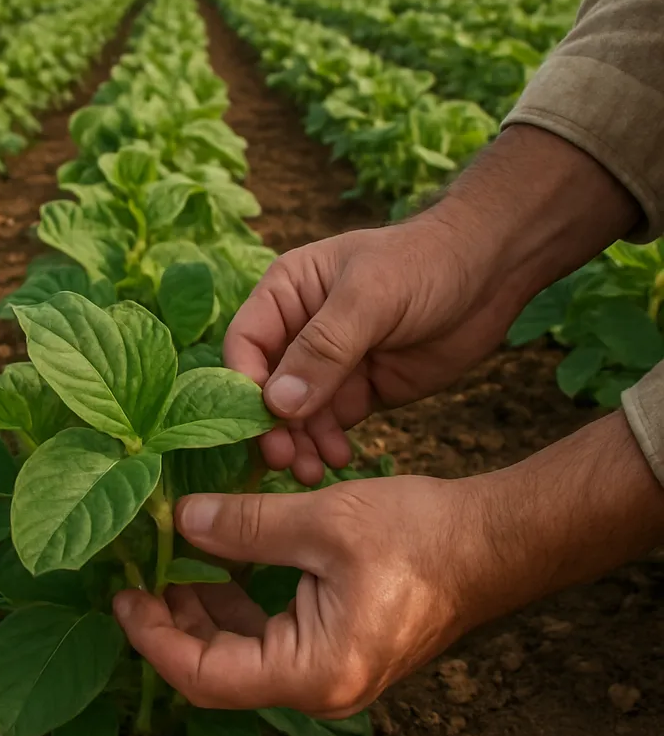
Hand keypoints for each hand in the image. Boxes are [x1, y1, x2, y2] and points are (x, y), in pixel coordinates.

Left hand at [117, 474, 478, 717]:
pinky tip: (222, 567)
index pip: (205, 676)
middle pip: (219, 672)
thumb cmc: (419, 535)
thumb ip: (245, 526)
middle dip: (173, 623)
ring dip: (205, 613)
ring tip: (172, 564)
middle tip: (139, 575)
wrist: (492, 543)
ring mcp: (332, 672)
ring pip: (244, 655)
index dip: (154, 638)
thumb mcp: (321, 521)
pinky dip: (239, 607)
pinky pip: (272, 639)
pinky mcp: (340, 648)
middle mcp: (320, 687)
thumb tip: (181, 520)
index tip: (123, 597)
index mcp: (313, 671)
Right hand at [228, 218, 515, 482]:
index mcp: (286, 294)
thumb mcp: (371, 298)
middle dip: (271, 426)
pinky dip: (328, 445)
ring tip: (311, 471)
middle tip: (284, 459)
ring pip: (296, 414)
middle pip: (265, 387)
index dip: (244, 386)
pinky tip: (341, 458)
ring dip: (298, 443)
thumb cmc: (425, 263)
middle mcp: (298, 331)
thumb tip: (276, 404)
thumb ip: (323, 348)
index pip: (245, 345)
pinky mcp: (359, 390)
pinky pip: (330, 424)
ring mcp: (329, 364)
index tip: (259, 424)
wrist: (492, 274)